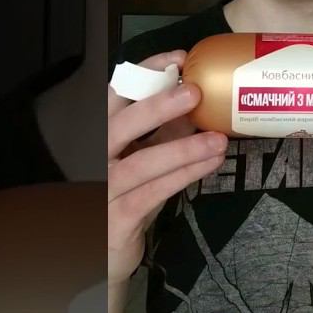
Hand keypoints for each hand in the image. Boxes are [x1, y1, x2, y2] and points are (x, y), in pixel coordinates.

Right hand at [107, 51, 227, 284]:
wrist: (99, 253)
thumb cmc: (122, 197)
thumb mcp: (139, 159)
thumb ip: (161, 134)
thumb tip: (197, 106)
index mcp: (100, 134)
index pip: (117, 93)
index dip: (145, 73)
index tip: (178, 59)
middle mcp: (95, 157)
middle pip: (122, 124)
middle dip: (158, 105)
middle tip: (194, 92)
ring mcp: (103, 188)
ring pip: (142, 162)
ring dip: (183, 148)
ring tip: (217, 139)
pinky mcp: (118, 216)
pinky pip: (154, 192)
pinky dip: (184, 176)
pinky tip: (209, 164)